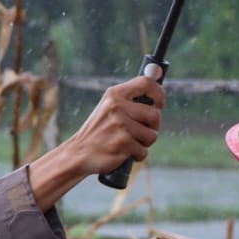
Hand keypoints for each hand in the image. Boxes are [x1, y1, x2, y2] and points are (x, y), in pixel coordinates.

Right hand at [28, 72, 165, 208]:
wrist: (78, 152)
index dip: (159, 93)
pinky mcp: (122, 143)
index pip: (146, 83)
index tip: (160, 104)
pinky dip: (137, 156)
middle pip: (155, 115)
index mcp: (115, 94)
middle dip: (153, 127)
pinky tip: (124, 153)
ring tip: (130, 143)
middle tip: (141, 133)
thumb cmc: (100, 131)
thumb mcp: (109, 108)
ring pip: (152, 135)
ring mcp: (119, 125)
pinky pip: (144, 151)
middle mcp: (117, 107)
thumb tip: (157, 99)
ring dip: (145, 143)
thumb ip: (130, 101)